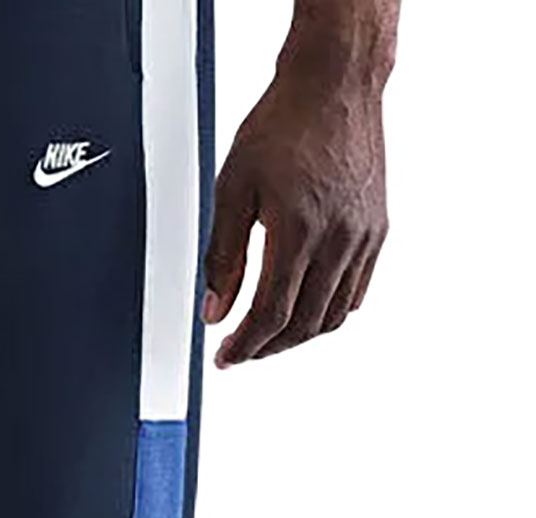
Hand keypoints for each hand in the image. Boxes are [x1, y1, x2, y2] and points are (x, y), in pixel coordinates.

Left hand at [203, 58, 388, 366]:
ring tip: (269, 335)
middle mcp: (337, 239)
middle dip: (268, 348)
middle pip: (302, 325)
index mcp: (298, 231)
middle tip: (243, 351)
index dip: (246, 346)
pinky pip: (355, 292)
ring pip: (331, 316)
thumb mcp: (233, 188)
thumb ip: (222, 256)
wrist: (334, 84)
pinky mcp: (377, 230)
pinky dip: (327, 312)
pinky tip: (305, 308)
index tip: (227, 358)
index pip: (271, 315)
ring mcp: (363, 237)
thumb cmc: (284, 124)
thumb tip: (215, 310)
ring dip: (298, 336)